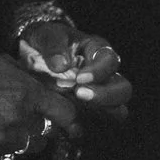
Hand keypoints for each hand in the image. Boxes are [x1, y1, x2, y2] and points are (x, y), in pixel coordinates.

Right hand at [0, 53, 85, 158]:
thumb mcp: (5, 64)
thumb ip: (28, 79)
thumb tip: (43, 86)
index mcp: (29, 95)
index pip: (65, 114)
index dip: (71, 118)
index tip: (72, 122)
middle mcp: (22, 120)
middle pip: (47, 133)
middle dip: (43, 126)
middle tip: (31, 116)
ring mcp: (6, 138)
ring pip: (30, 145)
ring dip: (27, 137)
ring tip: (10, 124)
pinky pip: (8, 150)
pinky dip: (6, 142)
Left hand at [16, 23, 132, 115]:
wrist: (35, 55)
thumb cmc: (47, 42)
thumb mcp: (47, 36)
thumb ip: (53, 46)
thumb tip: (61, 65)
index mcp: (98, 50)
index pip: (110, 61)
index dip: (99, 72)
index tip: (79, 79)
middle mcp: (106, 74)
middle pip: (123, 89)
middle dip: (106, 96)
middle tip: (80, 95)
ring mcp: (100, 94)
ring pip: (118, 110)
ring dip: (100, 112)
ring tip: (76, 108)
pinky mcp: (90, 111)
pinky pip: (98, 123)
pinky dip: (87, 124)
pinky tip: (69, 119)